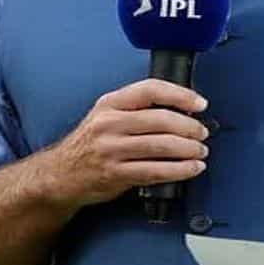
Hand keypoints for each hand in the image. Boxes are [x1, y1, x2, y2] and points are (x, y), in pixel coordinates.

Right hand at [43, 79, 209, 207]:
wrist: (61, 174)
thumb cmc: (90, 143)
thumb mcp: (106, 115)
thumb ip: (137, 109)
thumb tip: (181, 109)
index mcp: (110, 103)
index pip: (151, 89)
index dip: (180, 94)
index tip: (199, 103)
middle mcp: (110, 124)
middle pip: (161, 120)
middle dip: (190, 127)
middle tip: (202, 132)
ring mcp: (112, 150)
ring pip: (161, 146)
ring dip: (189, 149)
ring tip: (200, 151)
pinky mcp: (116, 174)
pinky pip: (156, 171)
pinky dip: (180, 170)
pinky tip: (191, 168)